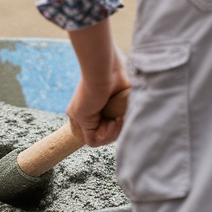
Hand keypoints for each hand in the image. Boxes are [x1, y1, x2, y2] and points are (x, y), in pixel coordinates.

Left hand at [66, 19, 130, 146]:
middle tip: (122, 117)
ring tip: (119, 118)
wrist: (104, 69)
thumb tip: (131, 116)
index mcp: (93, 102)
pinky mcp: (81, 120)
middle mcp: (85, 110)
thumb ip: (125, 105)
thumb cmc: (116, 72)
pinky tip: (113, 121)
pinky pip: (93, 141)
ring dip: (114, 132)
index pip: (104, 125)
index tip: (124, 115)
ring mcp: (81, 116)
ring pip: (99, 139)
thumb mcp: (125, 91)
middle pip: (102, 134)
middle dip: (116, 130)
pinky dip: (106, 135)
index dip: (116, 126)